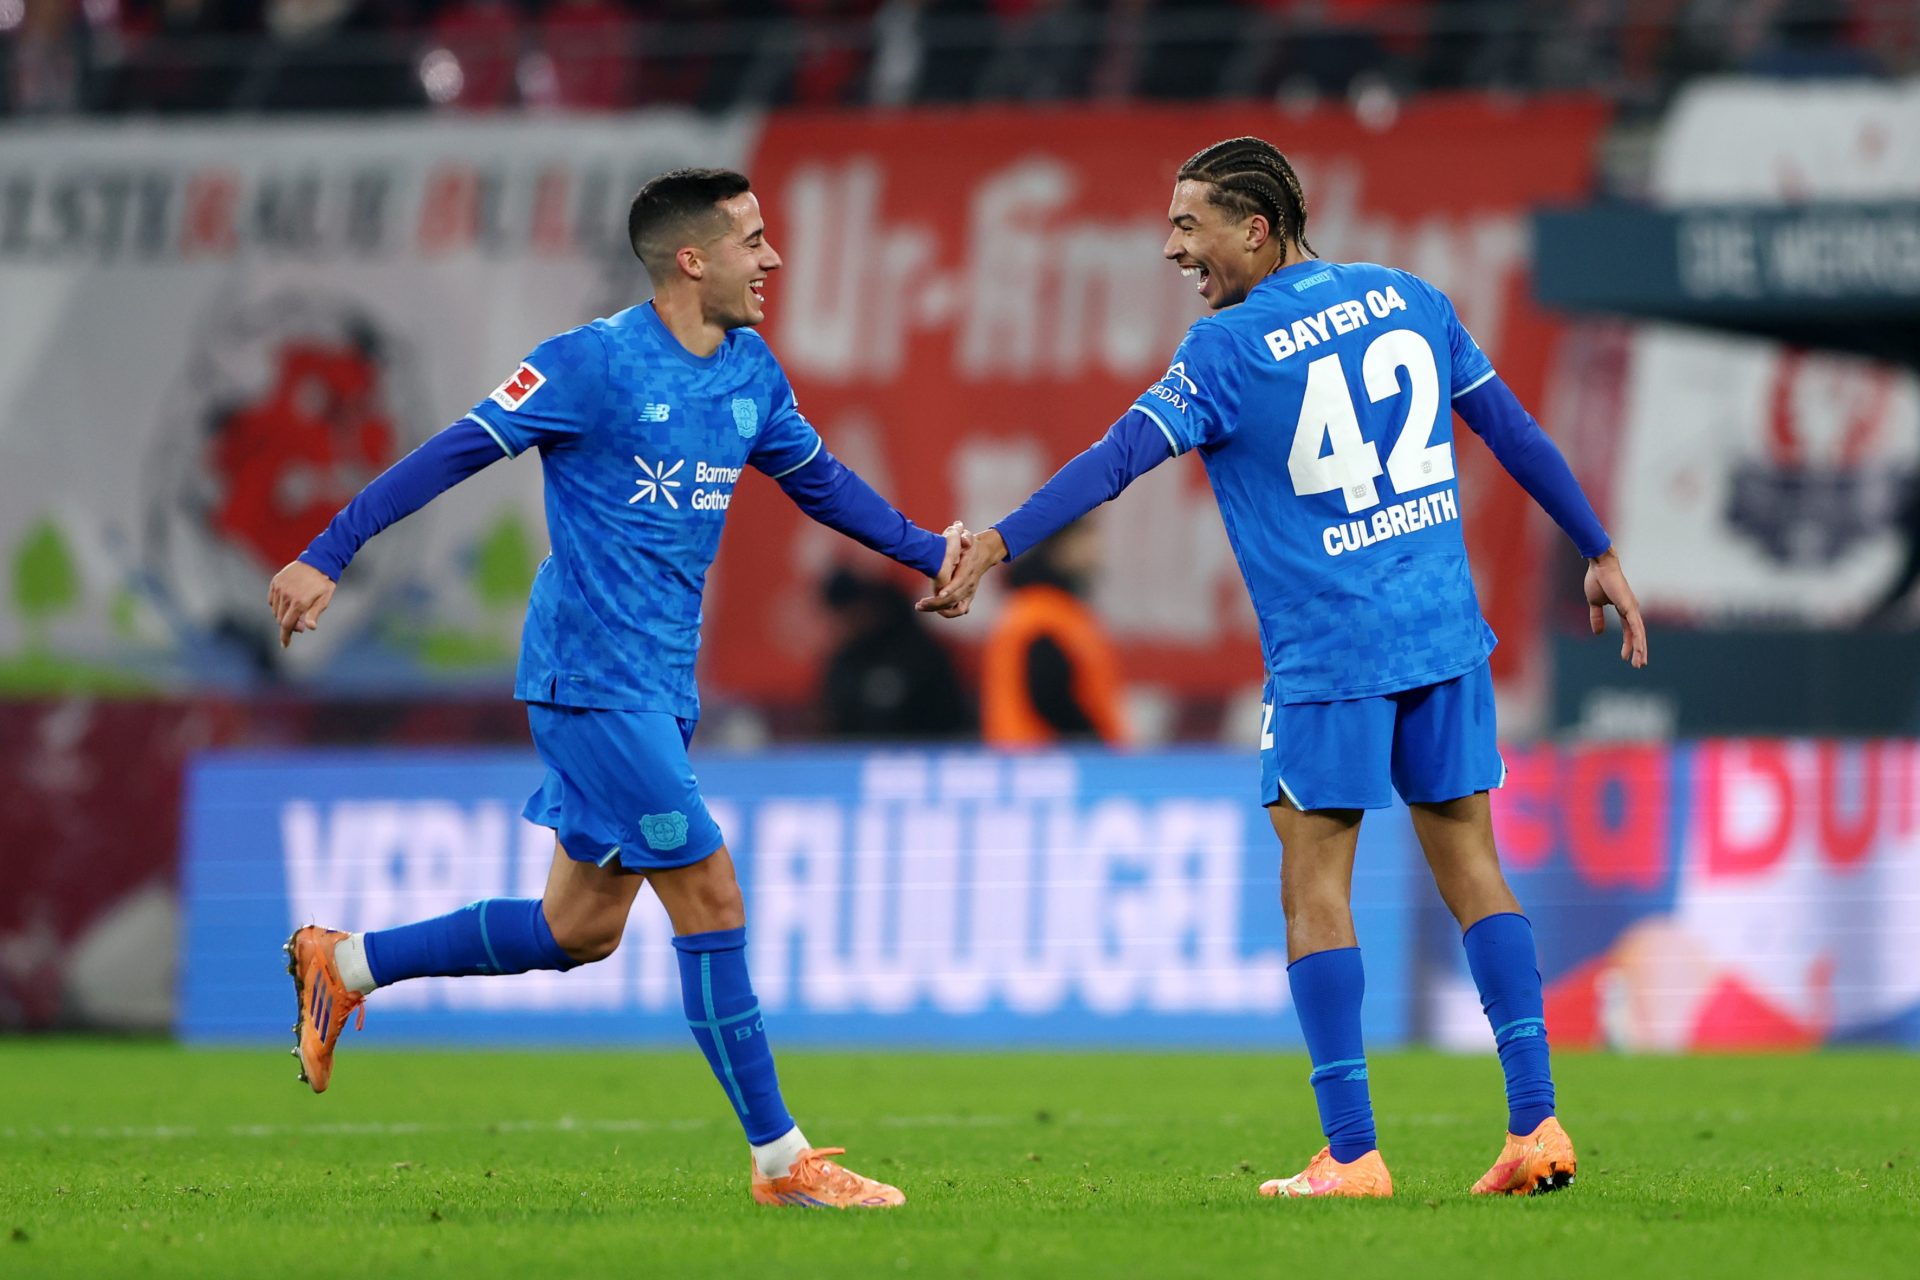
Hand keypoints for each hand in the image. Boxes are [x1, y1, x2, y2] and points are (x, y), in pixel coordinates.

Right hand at [269, 560, 337, 648]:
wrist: (318, 561)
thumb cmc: (324, 582)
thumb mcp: (324, 599)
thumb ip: (314, 614)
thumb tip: (310, 628)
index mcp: (299, 602)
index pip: (287, 625)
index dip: (285, 636)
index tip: (285, 645)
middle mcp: (287, 595)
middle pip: (280, 619)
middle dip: (289, 625)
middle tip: (301, 624)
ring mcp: (279, 588)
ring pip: (275, 610)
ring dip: (283, 615)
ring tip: (296, 612)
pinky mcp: (276, 582)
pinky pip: (272, 600)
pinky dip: (277, 605)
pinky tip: (288, 603)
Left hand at [918, 527, 1006, 617]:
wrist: (984, 554)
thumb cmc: (971, 546)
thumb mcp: (968, 537)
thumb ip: (966, 538)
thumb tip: (965, 539)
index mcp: (968, 569)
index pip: (960, 581)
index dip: (950, 588)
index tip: (939, 594)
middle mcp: (969, 584)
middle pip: (955, 598)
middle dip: (937, 603)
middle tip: (920, 604)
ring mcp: (969, 592)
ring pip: (956, 607)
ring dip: (938, 609)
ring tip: (920, 606)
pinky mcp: (967, 597)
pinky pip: (960, 610)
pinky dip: (948, 613)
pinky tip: (932, 609)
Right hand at [1584, 547, 1647, 667]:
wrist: (1600, 566)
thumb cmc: (1597, 579)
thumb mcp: (1594, 603)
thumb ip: (1597, 617)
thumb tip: (1598, 633)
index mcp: (1624, 609)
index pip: (1629, 631)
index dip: (1628, 644)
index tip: (1624, 657)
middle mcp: (1632, 610)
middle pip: (1637, 635)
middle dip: (1638, 650)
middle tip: (1638, 665)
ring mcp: (1632, 609)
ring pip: (1639, 634)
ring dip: (1640, 649)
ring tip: (1639, 663)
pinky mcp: (1629, 607)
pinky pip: (1635, 627)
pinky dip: (1638, 639)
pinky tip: (1638, 650)